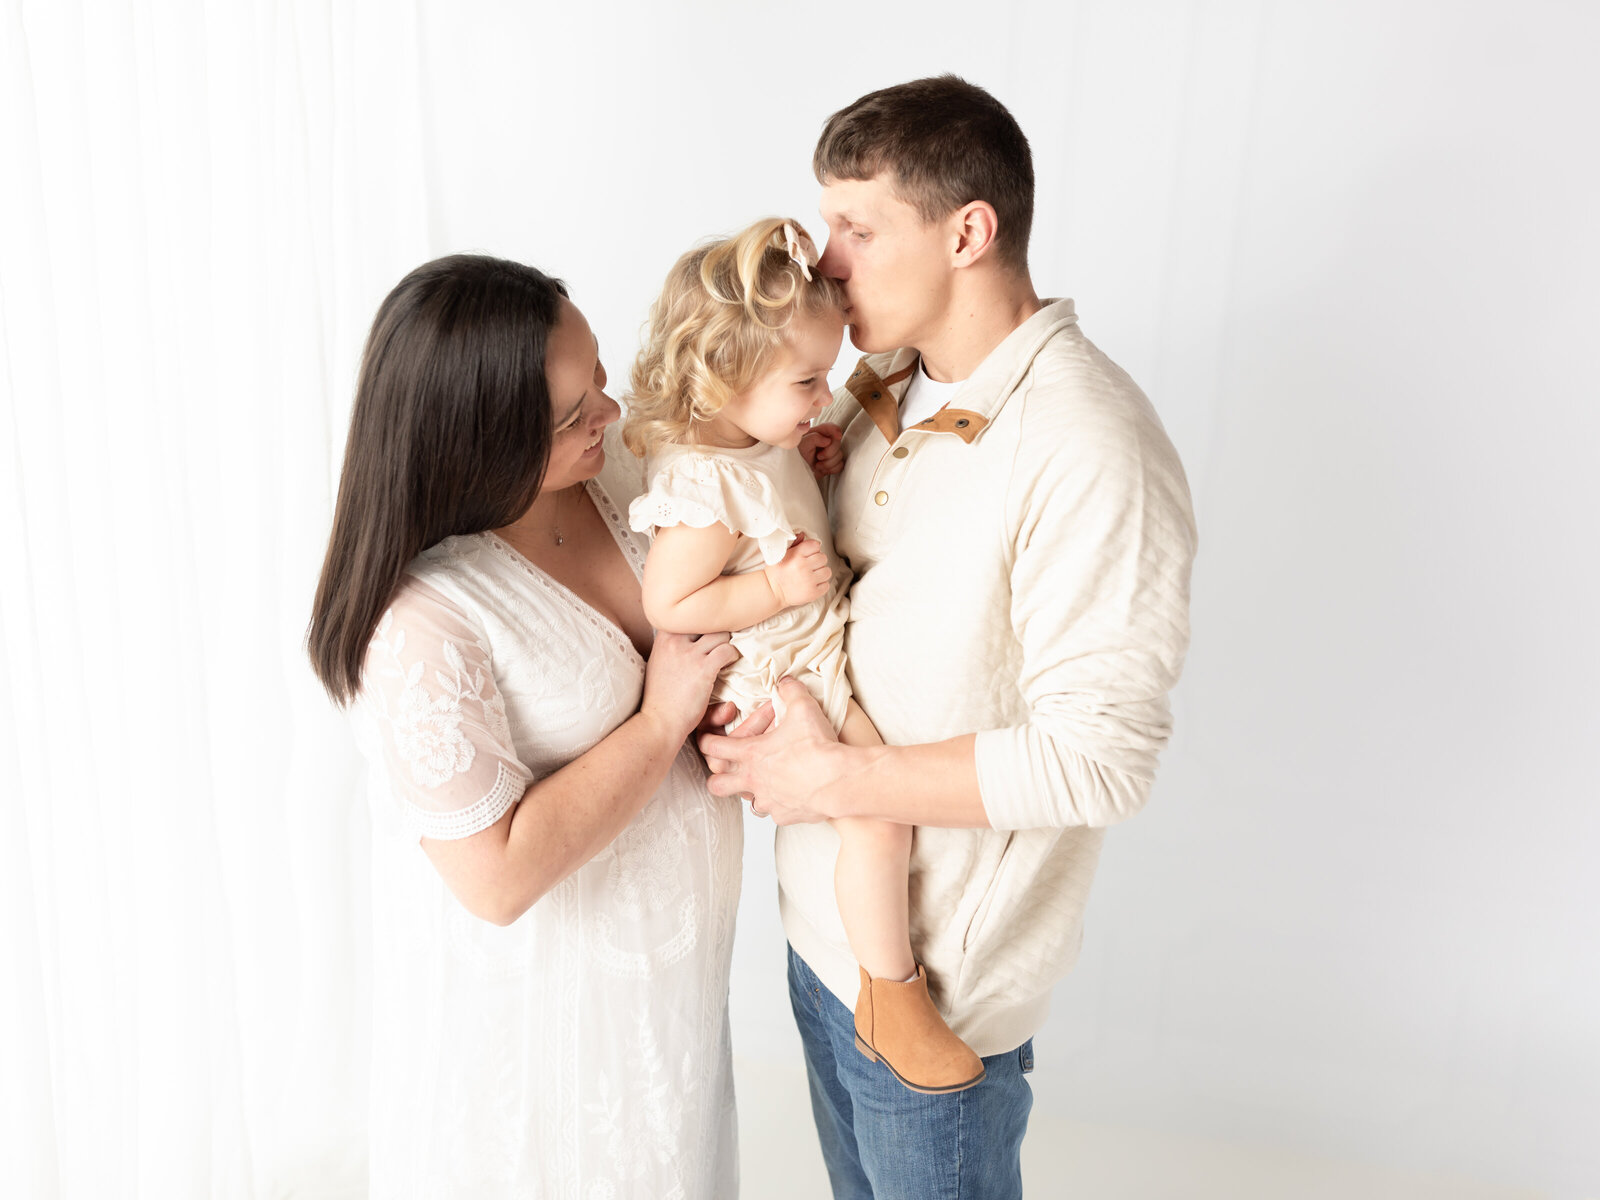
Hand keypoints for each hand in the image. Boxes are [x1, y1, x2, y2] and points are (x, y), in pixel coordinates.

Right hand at [640, 632, 738, 744]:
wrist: (659, 721)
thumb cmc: (661, 697)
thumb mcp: (659, 663)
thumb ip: (672, 646)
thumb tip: (689, 635)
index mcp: (663, 638)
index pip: (690, 616)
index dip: (703, 623)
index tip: (708, 635)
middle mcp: (674, 641)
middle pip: (707, 621)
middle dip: (716, 633)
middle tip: (720, 645)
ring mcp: (689, 654)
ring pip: (721, 634)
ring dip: (726, 645)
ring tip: (725, 657)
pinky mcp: (703, 668)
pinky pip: (728, 650)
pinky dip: (733, 657)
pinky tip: (728, 665)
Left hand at [698, 677, 844, 823]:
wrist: (838, 781)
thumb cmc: (818, 747)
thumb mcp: (803, 708)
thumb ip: (790, 692)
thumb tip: (785, 683)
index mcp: (752, 753)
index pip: (713, 748)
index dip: (706, 741)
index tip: (707, 739)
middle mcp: (753, 780)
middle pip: (717, 784)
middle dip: (717, 776)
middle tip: (726, 768)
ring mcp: (767, 800)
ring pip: (746, 801)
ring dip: (751, 790)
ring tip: (763, 781)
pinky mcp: (783, 815)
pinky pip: (773, 812)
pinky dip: (777, 803)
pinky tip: (789, 794)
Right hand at [763, 534, 830, 608]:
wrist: (771, 592)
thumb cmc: (776, 572)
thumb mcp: (781, 554)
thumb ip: (795, 544)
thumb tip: (803, 534)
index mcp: (796, 555)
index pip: (816, 545)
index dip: (813, 549)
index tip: (808, 554)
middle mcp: (803, 567)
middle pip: (823, 557)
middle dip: (818, 560)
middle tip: (810, 565)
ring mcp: (809, 581)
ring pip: (827, 571)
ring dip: (821, 572)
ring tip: (812, 575)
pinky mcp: (813, 593)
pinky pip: (826, 585)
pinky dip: (821, 584)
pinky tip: (812, 584)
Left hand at [799, 423, 844, 476]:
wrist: (794, 472)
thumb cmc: (796, 456)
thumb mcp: (802, 444)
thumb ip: (814, 438)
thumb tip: (828, 440)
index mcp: (817, 433)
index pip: (831, 427)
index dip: (836, 430)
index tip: (837, 436)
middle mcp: (824, 442)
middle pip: (838, 442)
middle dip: (829, 452)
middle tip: (818, 456)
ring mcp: (829, 453)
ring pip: (840, 455)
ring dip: (828, 463)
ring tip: (817, 465)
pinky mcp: (831, 463)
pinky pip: (840, 465)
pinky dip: (832, 469)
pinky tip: (821, 469)